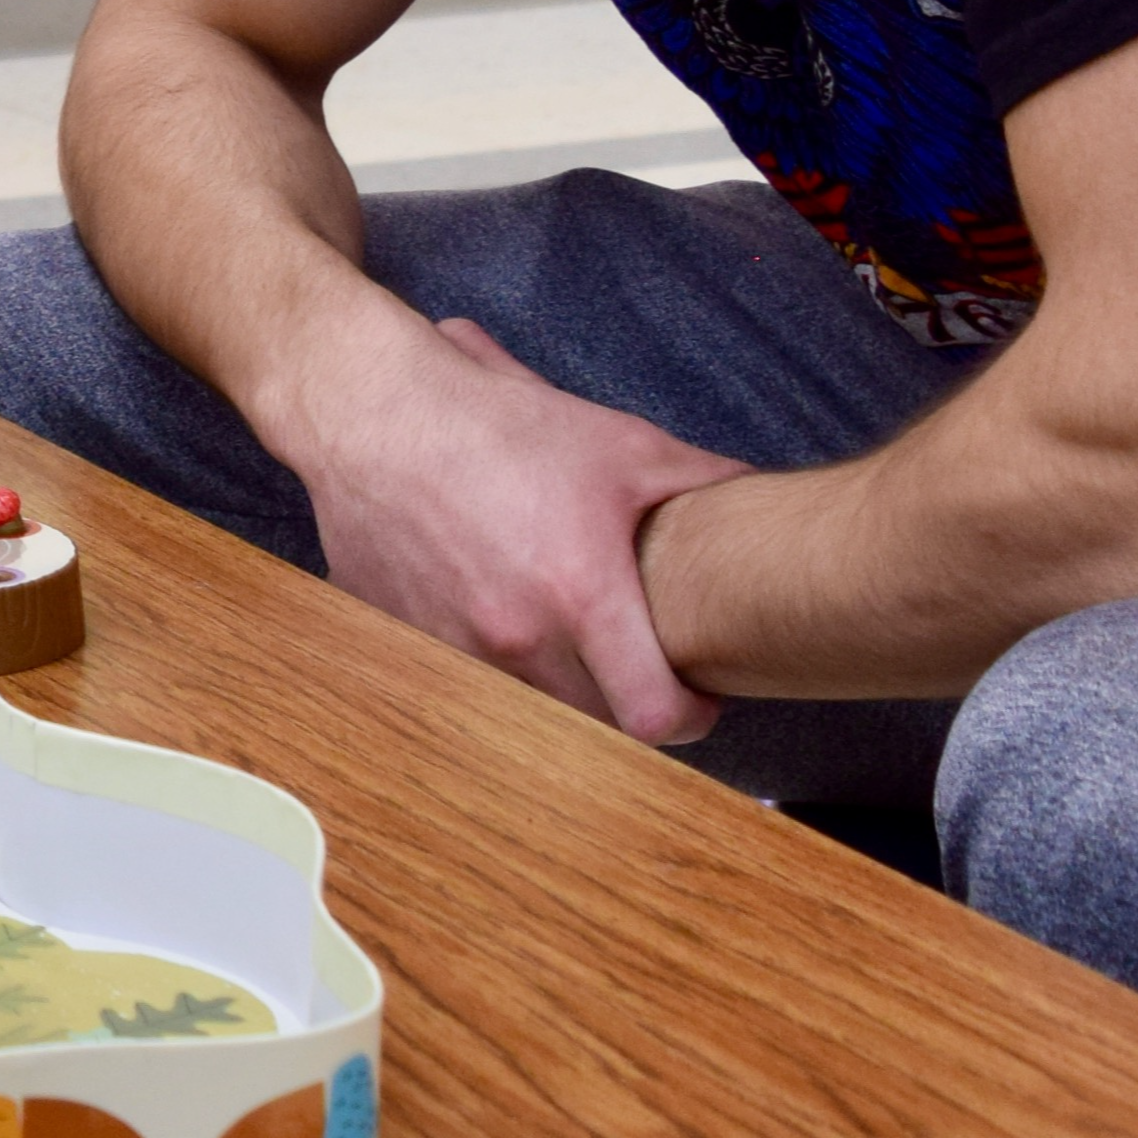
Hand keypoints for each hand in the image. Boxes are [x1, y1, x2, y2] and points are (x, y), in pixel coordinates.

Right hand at [288, 312, 746, 740]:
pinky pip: (458, 672)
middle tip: (634, 658)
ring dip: (551, 680)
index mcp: (579, 598)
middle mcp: (514, 637)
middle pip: (593, 724)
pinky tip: (486, 600)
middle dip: (621, 700)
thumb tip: (762, 498)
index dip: (689, 718)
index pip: (654, 718)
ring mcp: (450, 645)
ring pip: (523, 703)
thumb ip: (703, 481)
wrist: (375, 413)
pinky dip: (483, 654)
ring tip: (558, 627)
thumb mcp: (623, 444)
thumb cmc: (500, 426)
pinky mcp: (401, 637)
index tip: (695, 696)